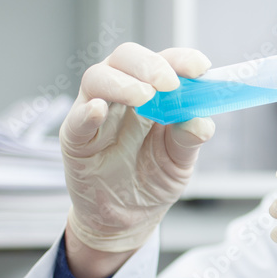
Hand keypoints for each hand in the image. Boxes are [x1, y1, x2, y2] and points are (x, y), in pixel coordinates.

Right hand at [61, 43, 213, 260]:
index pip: (163, 62)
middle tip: (169, 83)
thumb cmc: (152, 179)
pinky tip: (99, 111)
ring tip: (144, 96)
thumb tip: (201, 122)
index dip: (180, 59)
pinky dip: (87, 113)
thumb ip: (189, 140)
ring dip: (122, 83)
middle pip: (126, 58)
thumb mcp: (179, 161)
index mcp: (152, 92)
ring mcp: (95, 114)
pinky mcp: (75, 140)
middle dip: (149, 65)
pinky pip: (76, 121)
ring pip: (98, 78)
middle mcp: (121, 94)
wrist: (127, 218)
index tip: (199, 67)